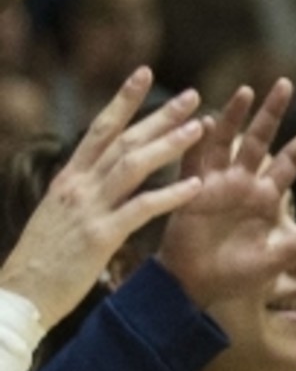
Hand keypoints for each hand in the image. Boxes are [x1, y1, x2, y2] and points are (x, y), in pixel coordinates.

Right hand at [0, 67, 202, 326]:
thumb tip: (99, 181)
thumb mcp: (61, 217)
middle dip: (158, 115)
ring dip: (169, 144)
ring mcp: (88, 208)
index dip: (123, 101)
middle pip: (122, 139)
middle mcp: (78, 185)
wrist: (20, 294)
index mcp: (69, 178)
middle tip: (192, 95)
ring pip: (133, 165)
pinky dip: (169, 196)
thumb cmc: (44, 262)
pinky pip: (140, 210)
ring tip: (200, 129)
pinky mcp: (100, 236)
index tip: (144, 75)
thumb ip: (82, 196)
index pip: (99, 129)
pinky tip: (195, 187)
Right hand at [156, 78, 295, 306]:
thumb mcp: (276, 260)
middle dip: (272, 113)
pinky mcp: (192, 190)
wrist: (198, 286)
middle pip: (260, 140)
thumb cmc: (237, 276)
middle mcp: (243, 183)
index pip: (293, 161)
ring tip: (245, 92)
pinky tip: (206, 122)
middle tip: (285, 83)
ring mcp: (216, 183)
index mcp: (267, 197)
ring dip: (234, 117)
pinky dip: (198, 142)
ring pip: (227, 141)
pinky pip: (194, 161)